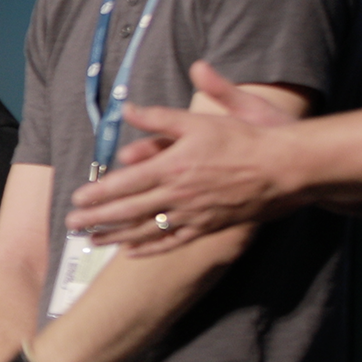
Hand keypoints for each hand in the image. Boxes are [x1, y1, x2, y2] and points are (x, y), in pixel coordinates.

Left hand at [65, 60, 298, 252]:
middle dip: (97, 219)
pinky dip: (151, 248)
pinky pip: (174, 241)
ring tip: (92, 241)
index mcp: (173, 166)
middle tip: (72, 225)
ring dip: (117, 237)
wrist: (289, 167)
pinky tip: (132, 253)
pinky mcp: (210, 226)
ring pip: (147, 230)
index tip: (76, 199)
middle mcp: (180, 194)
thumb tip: (128, 107)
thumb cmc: (246, 137)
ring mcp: (195, 214)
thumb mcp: (202, 119)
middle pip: (129, 211)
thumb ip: (162, 116)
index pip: (125, 183)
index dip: (98, 193)